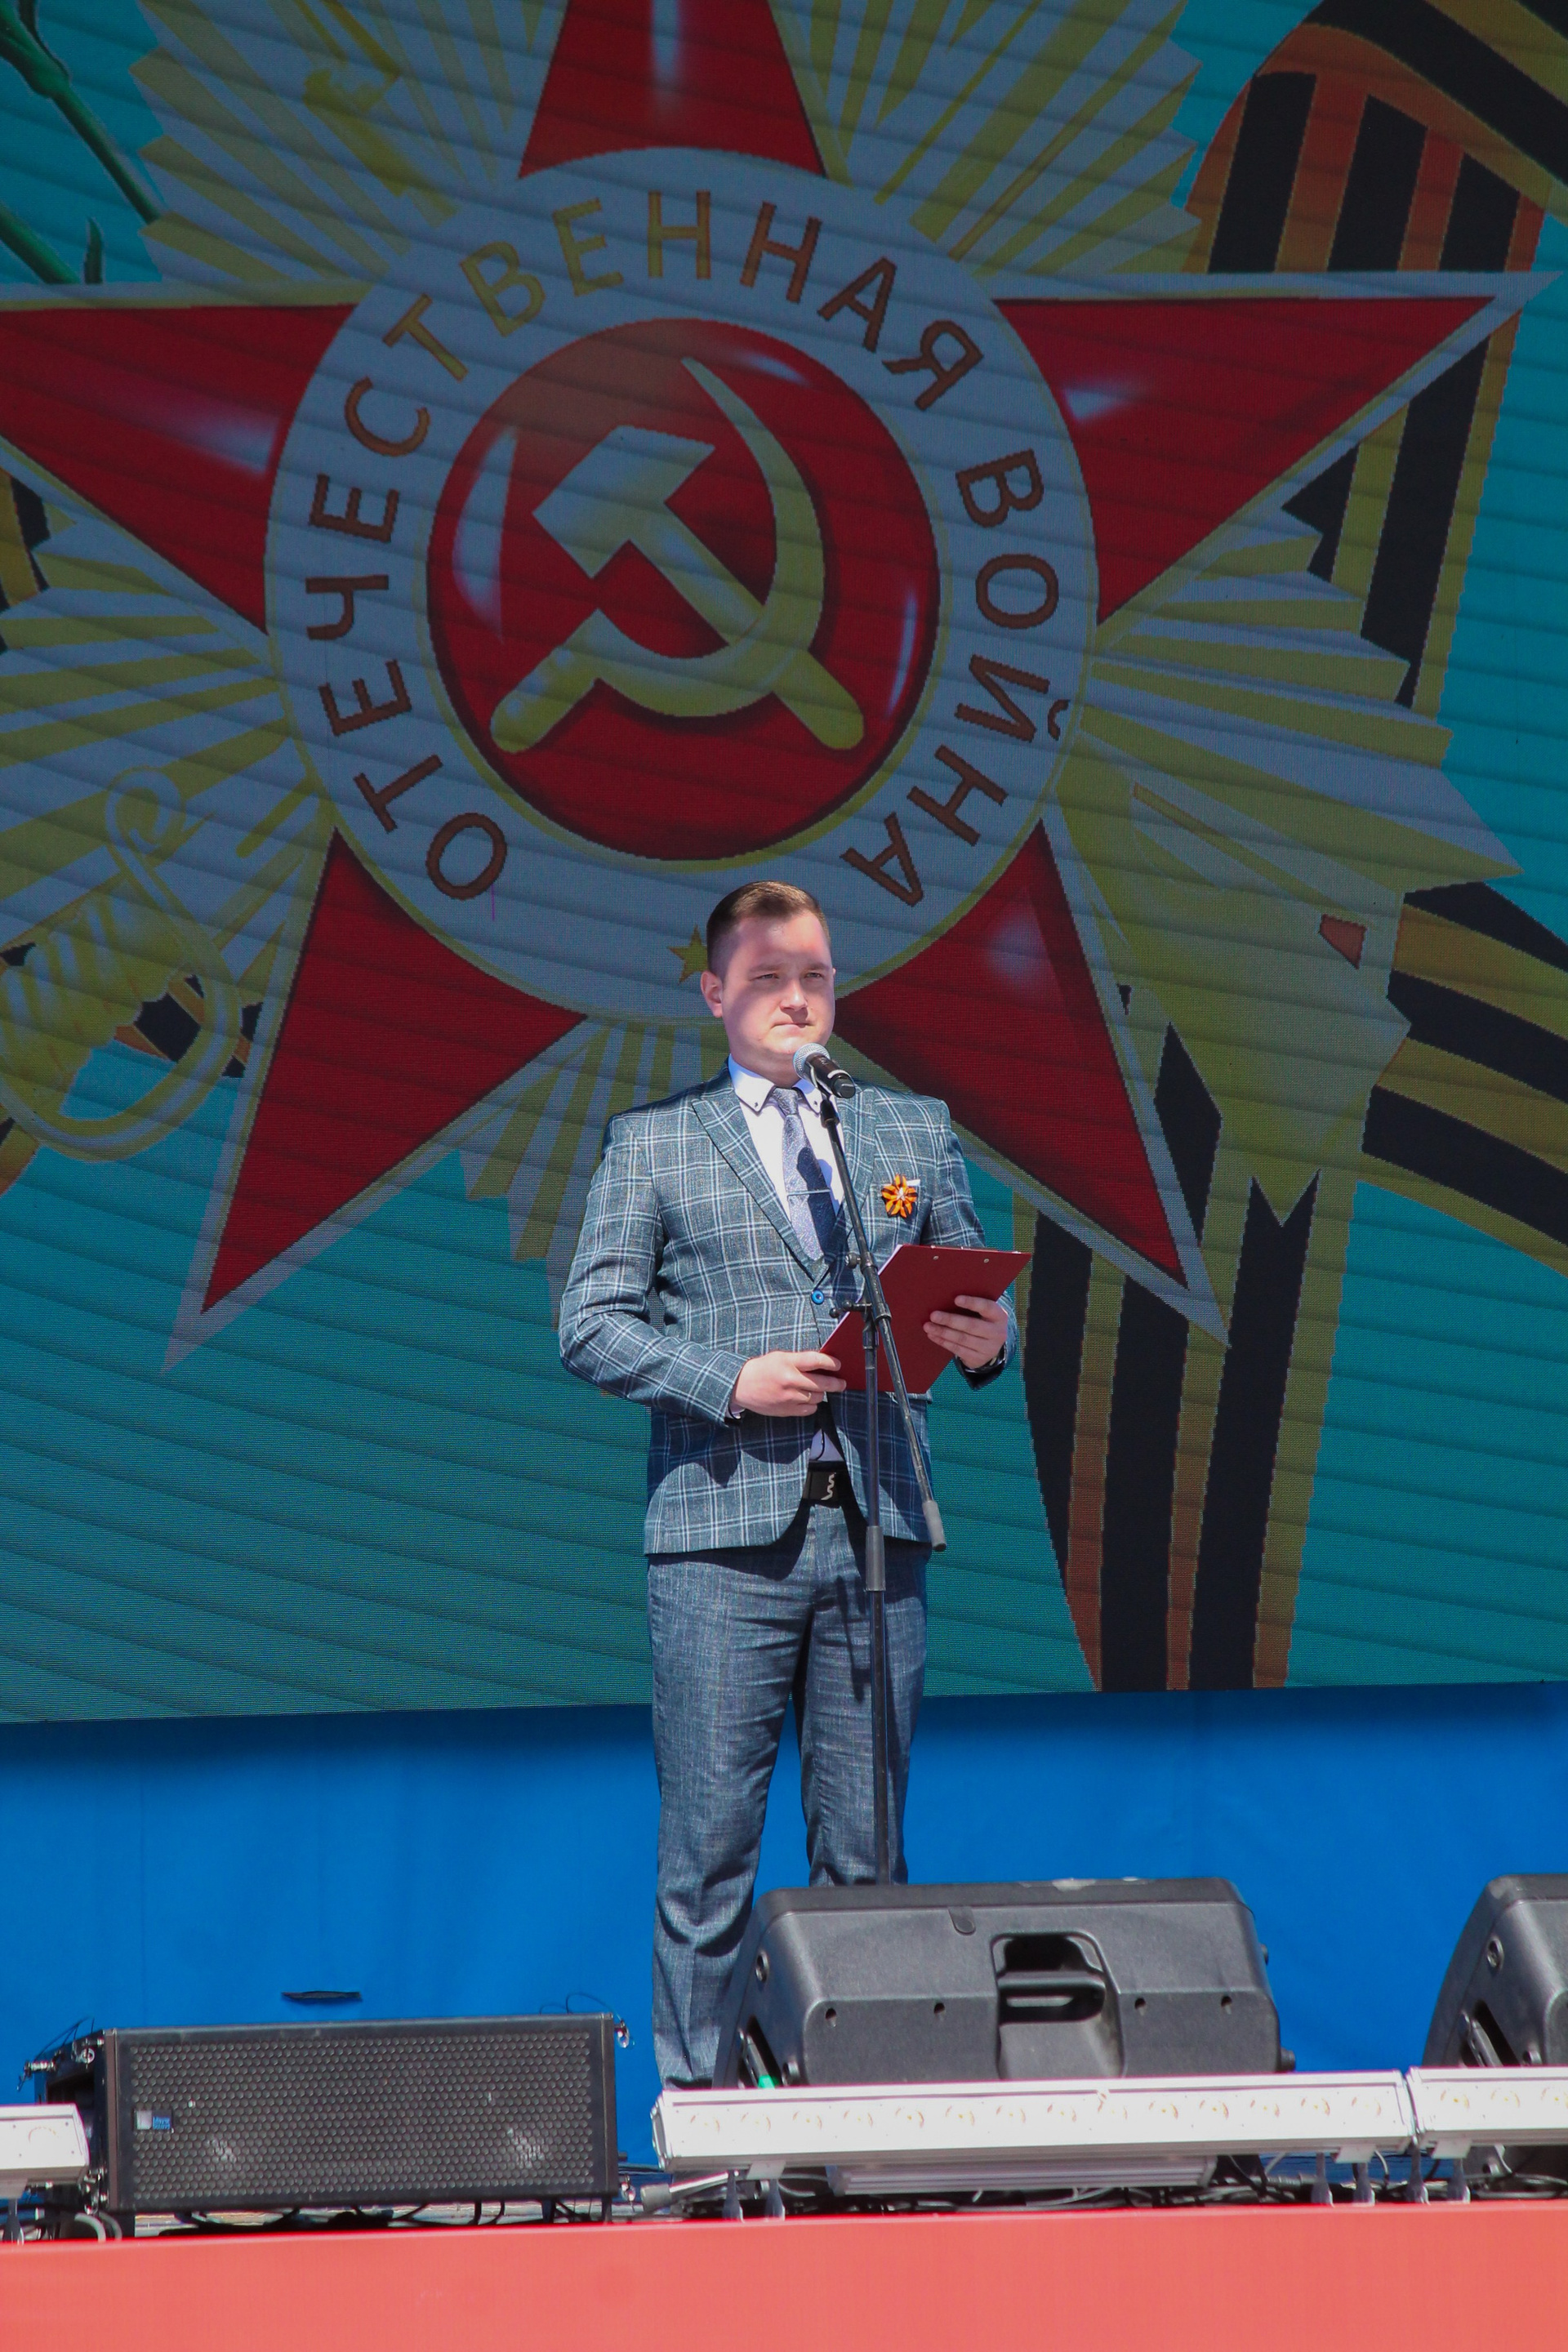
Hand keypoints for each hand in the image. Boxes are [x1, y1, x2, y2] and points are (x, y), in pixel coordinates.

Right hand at [732, 1349, 848, 1416]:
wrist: (741, 1385)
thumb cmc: (763, 1369)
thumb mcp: (780, 1357)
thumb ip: (800, 1360)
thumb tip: (824, 1364)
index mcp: (788, 1362)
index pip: (816, 1360)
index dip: (831, 1363)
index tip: (838, 1365)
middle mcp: (790, 1380)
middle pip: (822, 1383)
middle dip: (836, 1383)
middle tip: (842, 1383)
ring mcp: (788, 1397)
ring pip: (817, 1397)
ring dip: (821, 1393)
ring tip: (819, 1389)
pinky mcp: (786, 1410)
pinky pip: (809, 1409)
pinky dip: (813, 1404)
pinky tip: (808, 1399)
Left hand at [925, 1293, 1008, 1371]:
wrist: (991, 1347)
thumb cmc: (982, 1322)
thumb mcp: (985, 1314)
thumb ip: (973, 1307)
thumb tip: (946, 1298)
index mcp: (999, 1317)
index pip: (987, 1307)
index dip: (972, 1303)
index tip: (956, 1299)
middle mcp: (997, 1333)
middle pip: (971, 1326)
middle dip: (950, 1320)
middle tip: (933, 1315)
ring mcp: (988, 1348)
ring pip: (962, 1339)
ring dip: (943, 1332)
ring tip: (928, 1326)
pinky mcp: (978, 1359)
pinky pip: (957, 1350)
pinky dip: (943, 1342)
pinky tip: (933, 1335)